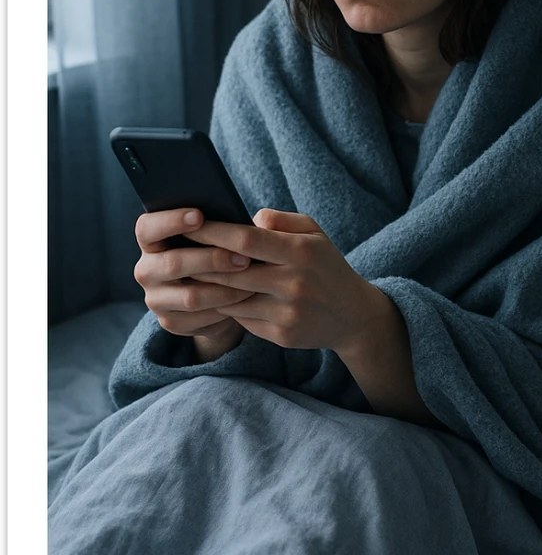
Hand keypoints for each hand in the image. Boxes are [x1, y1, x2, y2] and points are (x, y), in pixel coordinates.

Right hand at [133, 208, 254, 348]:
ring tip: (253, 281)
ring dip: (226, 288)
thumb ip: (218, 227)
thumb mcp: (213, 238)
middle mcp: (146, 270)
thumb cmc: (214, 254)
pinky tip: (244, 299)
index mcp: (150, 241)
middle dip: (213, 259)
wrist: (214, 297)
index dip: (170, 220)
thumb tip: (253, 218)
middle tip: (244, 258)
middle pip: (173, 263)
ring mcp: (155, 299)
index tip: (199, 215)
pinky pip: (199, 317)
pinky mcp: (170, 322)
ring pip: (190, 295)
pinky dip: (225, 307)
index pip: (147, 228)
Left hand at [185, 208, 375, 355]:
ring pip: (232, 299)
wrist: (352, 315)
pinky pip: (243, 319)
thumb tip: (246, 219)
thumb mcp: (314, 233)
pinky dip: (227, 307)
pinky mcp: (282, 336)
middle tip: (175, 251)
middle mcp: (295, 283)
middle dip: (200, 261)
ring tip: (187, 274)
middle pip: (232, 272)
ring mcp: (288, 312)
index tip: (189, 225)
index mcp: (302, 251)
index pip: (246, 239)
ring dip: (208, 288)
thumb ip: (281, 221)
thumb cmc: (325, 265)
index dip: (213, 232)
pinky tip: (214, 298)